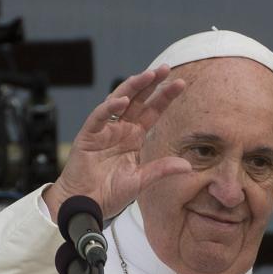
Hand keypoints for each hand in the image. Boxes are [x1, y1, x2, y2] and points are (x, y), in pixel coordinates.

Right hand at [43, 65, 189, 221]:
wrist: (85, 205)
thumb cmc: (109, 193)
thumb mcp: (141, 181)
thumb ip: (161, 170)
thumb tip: (187, 165)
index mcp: (133, 137)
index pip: (152, 111)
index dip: (165, 97)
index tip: (181, 83)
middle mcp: (120, 129)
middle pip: (138, 100)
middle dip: (151, 84)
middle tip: (165, 68)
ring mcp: (103, 131)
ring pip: (118, 101)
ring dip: (132, 87)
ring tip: (147, 75)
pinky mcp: (88, 136)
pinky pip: (98, 118)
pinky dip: (108, 108)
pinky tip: (122, 101)